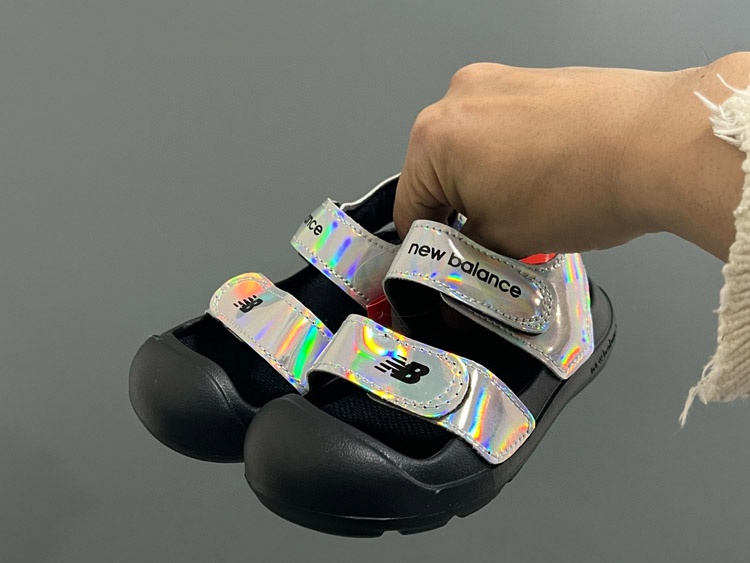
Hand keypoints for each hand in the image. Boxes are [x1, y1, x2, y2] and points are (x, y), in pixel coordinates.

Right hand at [394, 56, 747, 259]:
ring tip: (527, 217)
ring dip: (487, 187)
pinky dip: (513, 162)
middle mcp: (460, 100)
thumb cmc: (591, 181)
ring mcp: (499, 85)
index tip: (444, 264)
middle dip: (459, 215)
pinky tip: (545, 187)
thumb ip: (468, 260)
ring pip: (472, 153)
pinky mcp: (533, 82)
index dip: (425, 248)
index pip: (409, 207)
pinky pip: (504, 132)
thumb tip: (459, 274)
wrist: (663, 144)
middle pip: (438, 176)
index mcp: (435, 137)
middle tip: (489, 246)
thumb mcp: (508, 242)